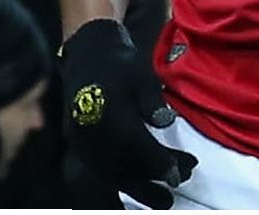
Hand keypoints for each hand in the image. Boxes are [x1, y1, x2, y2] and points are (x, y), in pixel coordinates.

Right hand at [58, 19, 196, 207]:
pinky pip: (99, 173)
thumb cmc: (120, 65)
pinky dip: (120, 185)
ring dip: (139, 188)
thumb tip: (165, 123)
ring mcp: (83, 143)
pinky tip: (137, 190)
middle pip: (125, 166)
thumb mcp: (141, 75)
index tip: (180, 173)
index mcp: (110, 114)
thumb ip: (152, 101)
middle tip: (178, 185)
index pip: (137, 146)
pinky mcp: (79, 148)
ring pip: (111, 175)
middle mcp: (93, 133)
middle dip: (154, 179)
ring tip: (164, 200)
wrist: (88, 58)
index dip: (160, 162)